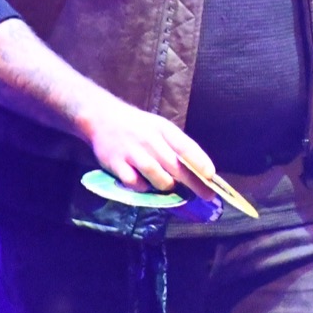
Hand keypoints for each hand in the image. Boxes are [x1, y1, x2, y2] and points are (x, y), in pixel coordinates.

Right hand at [78, 92, 214, 197]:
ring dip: (167, 186)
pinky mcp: (116, 164)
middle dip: (194, 183)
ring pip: (158, 177)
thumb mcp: (158, 128)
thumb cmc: (136, 126)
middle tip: (207, 195)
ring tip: (170, 186)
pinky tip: (144, 185)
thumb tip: (197, 169)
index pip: (185, 146)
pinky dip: (143, 188)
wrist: (101, 117)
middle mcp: (149, 140)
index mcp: (163, 129)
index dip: (200, 162)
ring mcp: (132, 152)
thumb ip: (174, 146)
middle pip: (175, 166)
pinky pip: (135, 183)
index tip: (211, 176)